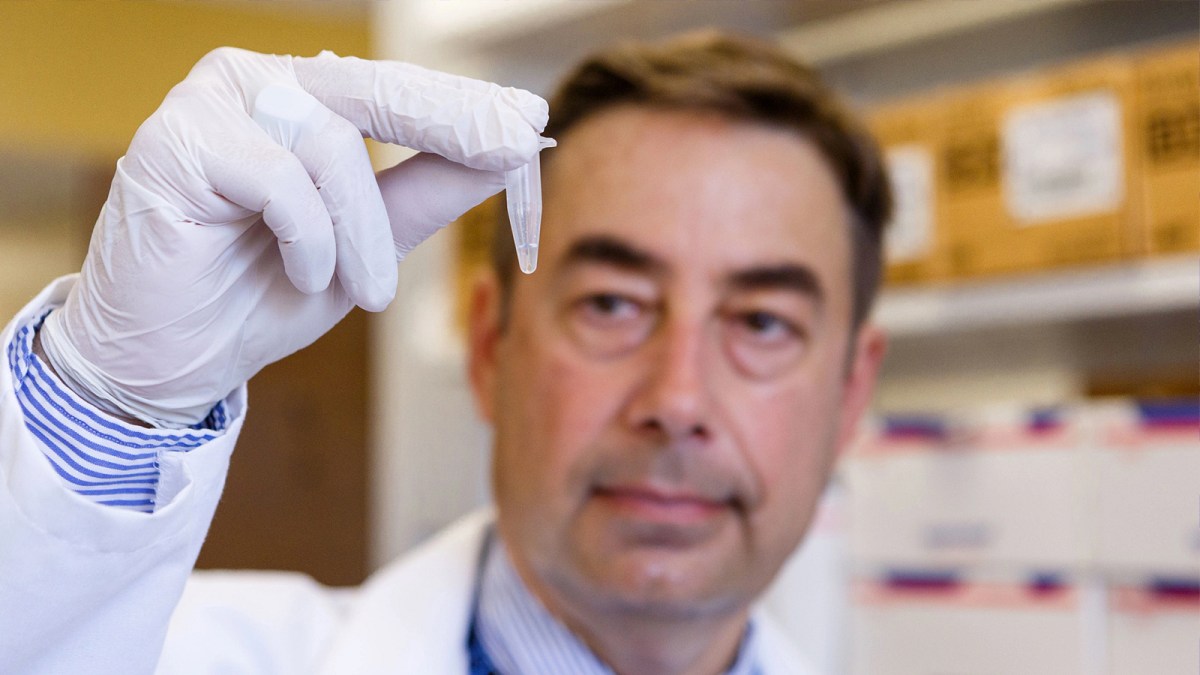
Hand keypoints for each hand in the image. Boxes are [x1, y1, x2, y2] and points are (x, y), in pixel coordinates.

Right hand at [38, 47, 546, 426]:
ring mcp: (209, 105)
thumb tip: (508, 149)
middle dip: (453, 121)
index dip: (467, 106)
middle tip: (514, 146)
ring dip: (363, 231)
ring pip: (330, 143)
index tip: (531, 120)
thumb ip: (427, 193)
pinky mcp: (174, 143)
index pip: (398, 91)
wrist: (173, 361)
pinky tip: (302, 271)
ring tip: (366, 290)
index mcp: (302, 100)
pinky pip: (278, 178)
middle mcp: (256, 85)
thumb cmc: (262, 295)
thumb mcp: (369, 244)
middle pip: (375, 89)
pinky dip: (308, 236)